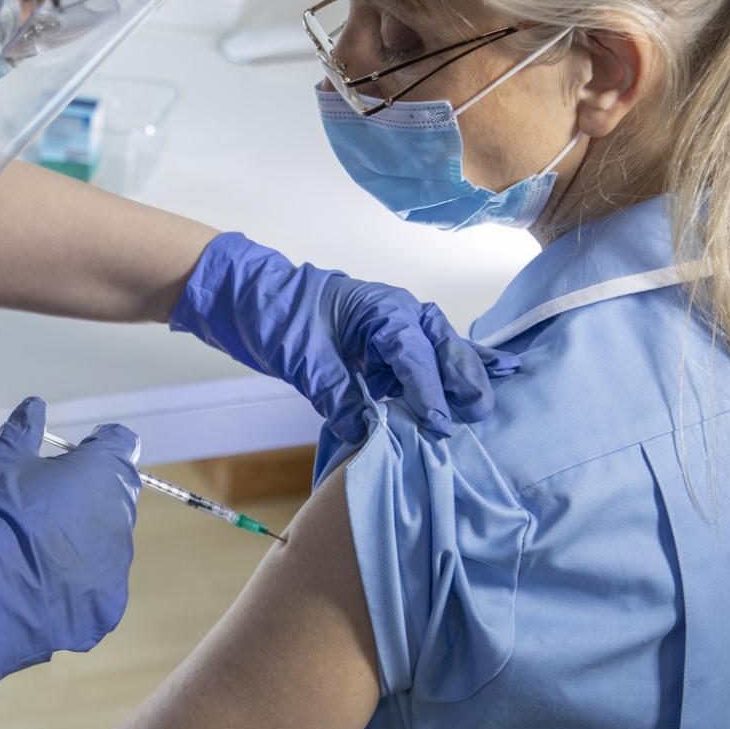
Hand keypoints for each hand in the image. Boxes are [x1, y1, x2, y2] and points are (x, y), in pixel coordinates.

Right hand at [0, 397, 140, 708]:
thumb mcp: (0, 461)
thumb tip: (34, 406)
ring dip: (81, 538)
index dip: (95, 446)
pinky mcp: (108, 601)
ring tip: (35, 548)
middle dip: (86, 493)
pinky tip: (40, 581)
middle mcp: (121, 513)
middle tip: (42, 505)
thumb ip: (23, 430)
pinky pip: (97, 583)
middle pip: (113, 492)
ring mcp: (118, 561)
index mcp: (103, 470)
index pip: (119, 442)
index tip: (71, 457)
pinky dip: (75, 581)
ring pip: (106, 539)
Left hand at [169, 232, 518, 442]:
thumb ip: (335, 392)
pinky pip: (420, 364)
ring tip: (481, 411)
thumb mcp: (301, 357)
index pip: (414, 353)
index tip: (438, 423)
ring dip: (458, 380)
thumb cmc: (275, 314)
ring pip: (439, 354)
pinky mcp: (383, 349)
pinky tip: (469, 393)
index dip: (428, 391)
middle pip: (442, 347)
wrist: (248, 297)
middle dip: (463, 379)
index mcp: (381, 309)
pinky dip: (442, 377)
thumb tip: (364, 431)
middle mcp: (397, 315)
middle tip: (480, 414)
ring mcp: (394, 330)